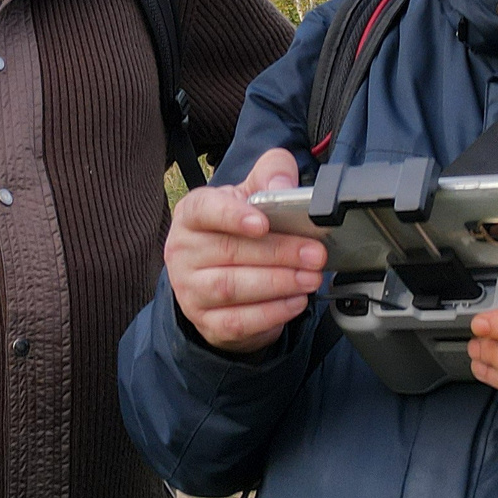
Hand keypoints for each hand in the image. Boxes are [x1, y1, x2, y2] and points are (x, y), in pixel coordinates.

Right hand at [165, 147, 327, 355]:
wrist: (221, 279)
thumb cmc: (238, 231)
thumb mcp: (252, 195)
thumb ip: (271, 175)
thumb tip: (283, 185)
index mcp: (191, 214)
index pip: (204, 210)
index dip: (233, 216)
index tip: (263, 223)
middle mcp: (183, 252)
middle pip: (229, 251)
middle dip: (279, 253)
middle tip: (314, 255)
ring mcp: (190, 290)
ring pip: (231, 288)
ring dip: (278, 284)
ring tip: (310, 278)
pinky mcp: (206, 322)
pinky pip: (238, 321)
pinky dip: (272, 313)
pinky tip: (296, 301)